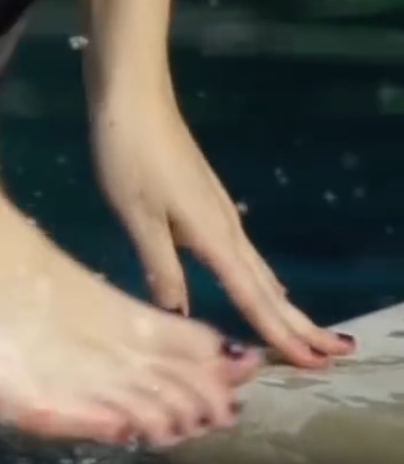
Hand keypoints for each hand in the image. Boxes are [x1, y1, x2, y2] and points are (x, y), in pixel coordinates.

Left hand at [90, 86, 355, 367]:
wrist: (133, 101)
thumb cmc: (129, 157)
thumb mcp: (137, 217)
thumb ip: (161, 267)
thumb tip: (181, 315)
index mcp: (213, 236)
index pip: (252, 296)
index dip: (279, 332)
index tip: (312, 362)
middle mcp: (227, 227)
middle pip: (269, 286)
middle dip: (299, 323)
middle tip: (332, 356)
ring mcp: (220, 212)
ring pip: (260, 269)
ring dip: (283, 304)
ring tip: (305, 332)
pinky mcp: (208, 201)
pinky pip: (243, 254)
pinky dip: (260, 279)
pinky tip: (259, 284)